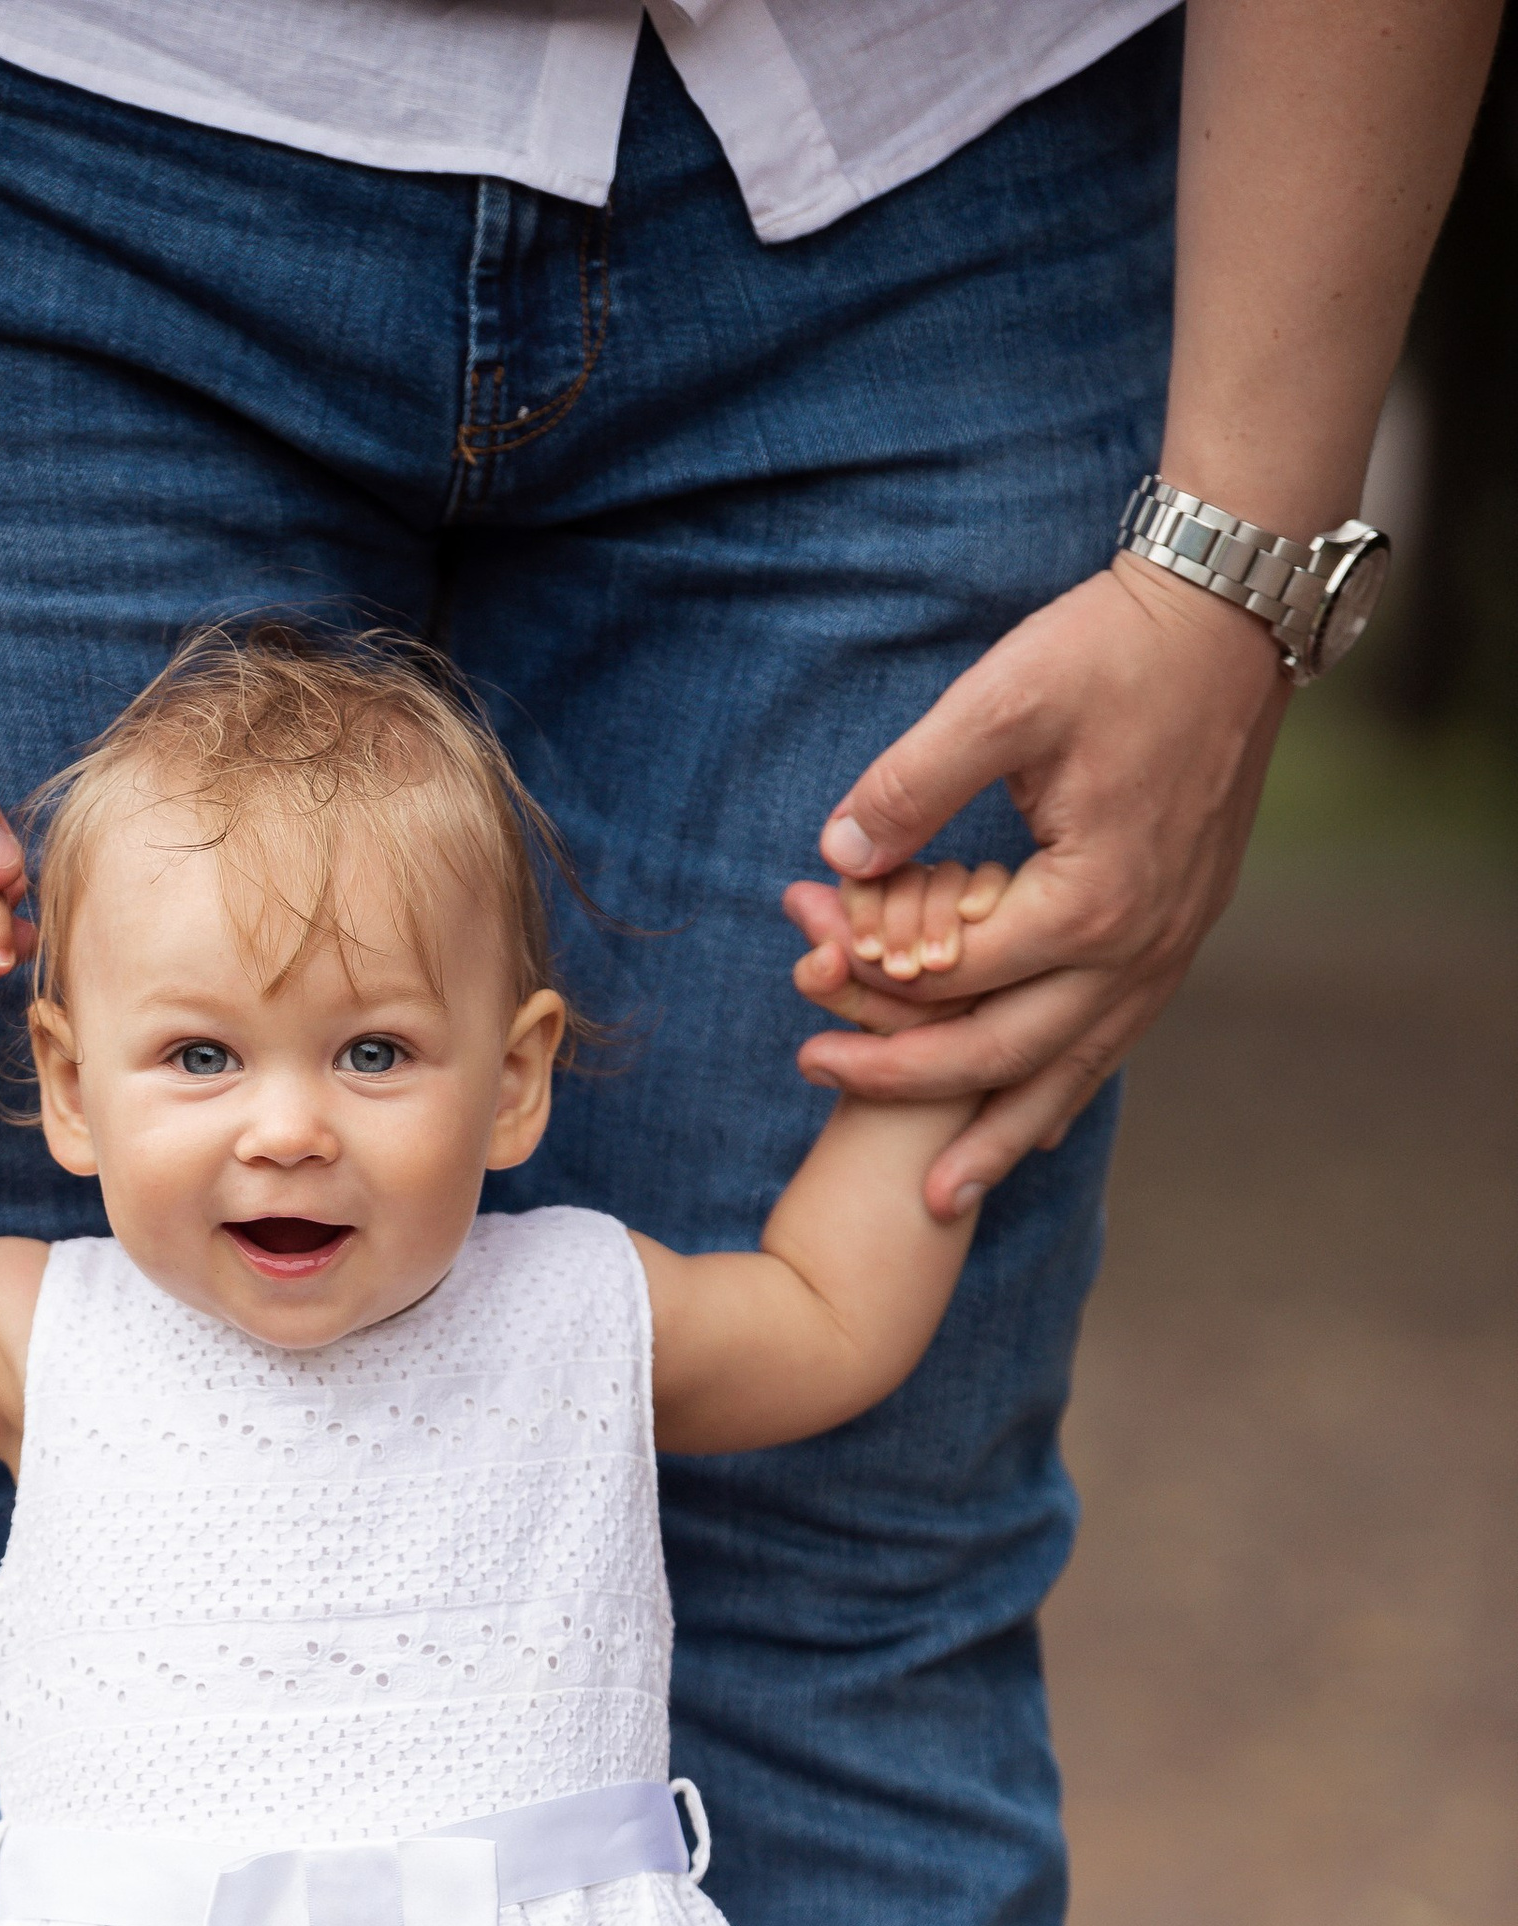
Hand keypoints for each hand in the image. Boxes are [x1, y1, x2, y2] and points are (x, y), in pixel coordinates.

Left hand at [782, 559, 1288, 1219]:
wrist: (1234, 617)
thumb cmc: (1115, 649)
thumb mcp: (1002, 697)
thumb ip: (913, 782)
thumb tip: (836, 857)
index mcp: (1087, 901)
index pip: (952, 974)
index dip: (868, 980)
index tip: (802, 973)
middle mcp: (1137, 949)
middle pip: (1004, 1051)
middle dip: (907, 1080)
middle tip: (819, 1079)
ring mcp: (1169, 950)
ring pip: (1072, 1071)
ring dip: (999, 1134)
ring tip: (940, 1199)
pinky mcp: (1182, 935)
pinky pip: (1114, 1040)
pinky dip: (1064, 1088)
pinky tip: (1031, 1126)